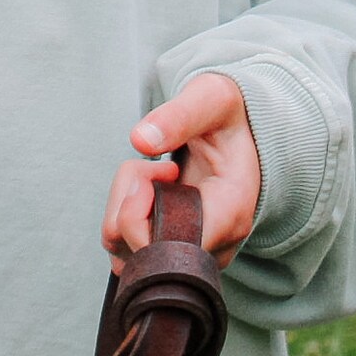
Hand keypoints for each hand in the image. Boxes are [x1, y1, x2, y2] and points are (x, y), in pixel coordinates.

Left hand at [103, 72, 258, 263]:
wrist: (234, 136)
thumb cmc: (225, 117)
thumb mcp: (211, 99)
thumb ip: (179, 116)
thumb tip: (140, 141)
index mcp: (231, 214)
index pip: (169, 249)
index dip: (139, 214)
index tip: (159, 171)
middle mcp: (214, 248)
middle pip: (140, 251)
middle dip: (126, 201)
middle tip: (154, 166)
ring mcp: (190, 257)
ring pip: (124, 251)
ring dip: (121, 204)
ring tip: (153, 173)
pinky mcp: (169, 255)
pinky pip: (124, 247)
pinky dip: (121, 214)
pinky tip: (146, 190)